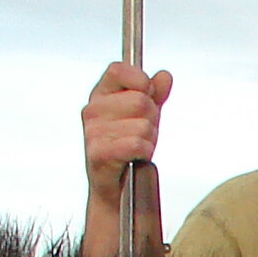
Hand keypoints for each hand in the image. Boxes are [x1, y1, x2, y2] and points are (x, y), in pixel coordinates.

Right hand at [81, 63, 173, 197]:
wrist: (116, 187)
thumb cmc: (127, 148)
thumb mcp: (144, 115)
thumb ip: (155, 94)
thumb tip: (165, 76)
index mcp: (100, 95)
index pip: (120, 70)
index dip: (141, 81)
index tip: (146, 96)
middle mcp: (93, 110)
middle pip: (140, 100)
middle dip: (151, 119)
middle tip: (142, 132)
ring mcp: (94, 132)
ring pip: (143, 125)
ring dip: (149, 139)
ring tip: (137, 147)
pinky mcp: (100, 153)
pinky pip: (137, 144)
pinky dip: (144, 152)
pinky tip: (135, 156)